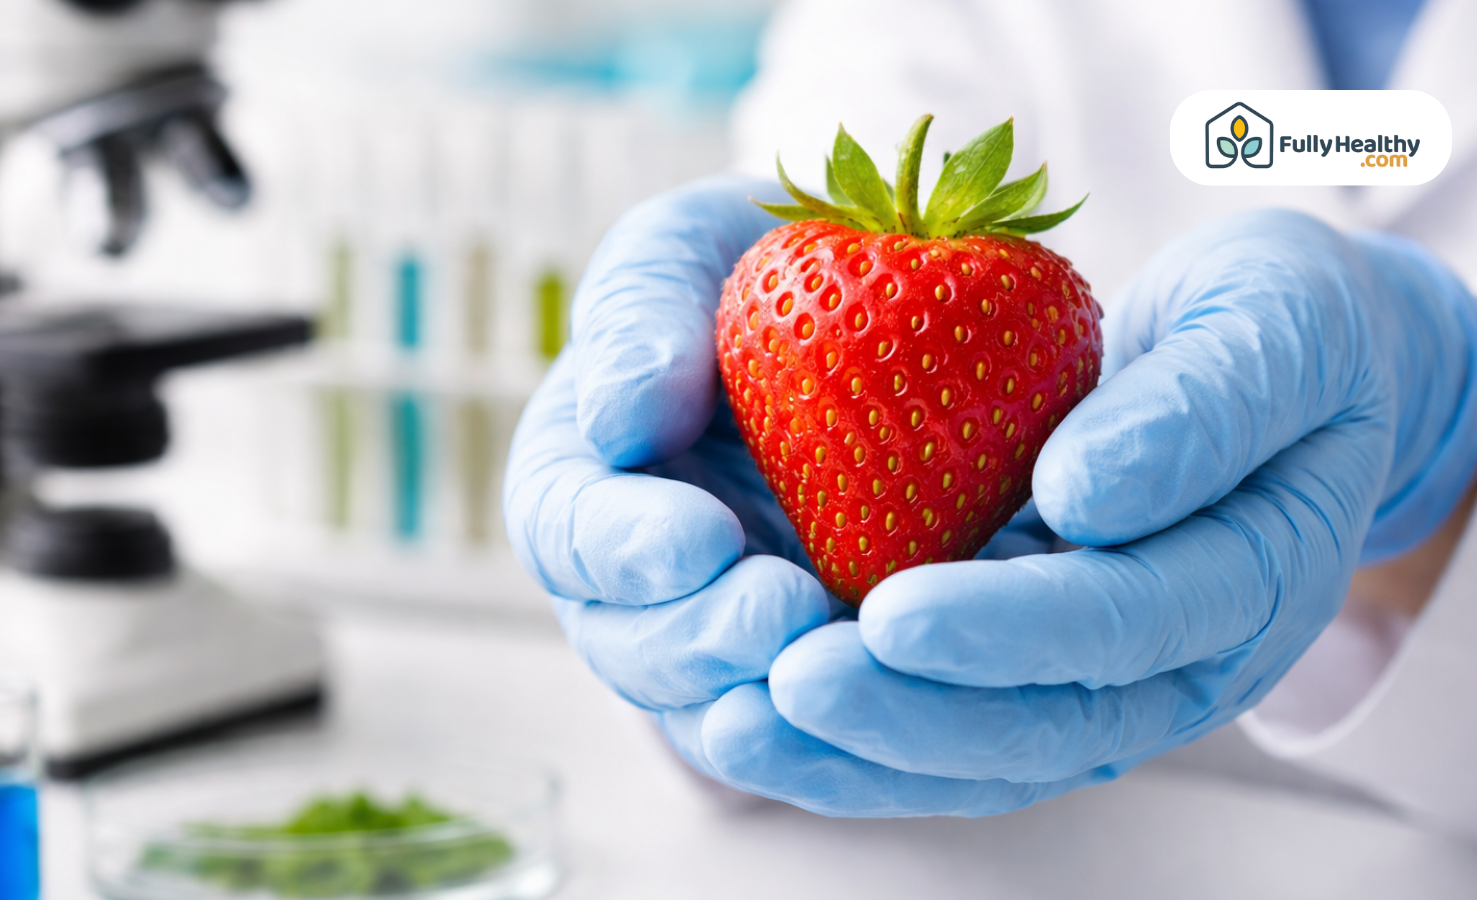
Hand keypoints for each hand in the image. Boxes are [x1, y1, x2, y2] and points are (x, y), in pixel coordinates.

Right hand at [504, 176, 1105, 811]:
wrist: (873, 309)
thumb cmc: (757, 263)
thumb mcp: (689, 250)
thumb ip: (640, 314)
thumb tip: (621, 422)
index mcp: (580, 482)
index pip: (568, 532)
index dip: (625, 549)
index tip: (699, 538)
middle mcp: (635, 583)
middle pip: (634, 651)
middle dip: (702, 644)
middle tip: (783, 615)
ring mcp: (721, 639)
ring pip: (722, 717)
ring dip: (775, 708)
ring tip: (844, 662)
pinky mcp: (817, 669)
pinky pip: (821, 735)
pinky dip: (855, 731)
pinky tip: (908, 699)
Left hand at [755, 209, 1476, 810]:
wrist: (1280, 368)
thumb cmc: (1281, 324)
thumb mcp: (1272, 320)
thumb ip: (1200, 407)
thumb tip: (1083, 497)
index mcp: (1252, 581)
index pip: (1123, 622)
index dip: (1009, 627)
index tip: (891, 611)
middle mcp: (1177, 665)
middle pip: (1040, 723)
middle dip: (908, 714)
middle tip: (787, 684)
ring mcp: (1103, 684)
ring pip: (976, 755)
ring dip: (858, 750)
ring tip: (737, 722)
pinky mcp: (1031, 672)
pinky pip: (941, 722)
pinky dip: (849, 732)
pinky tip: (750, 710)